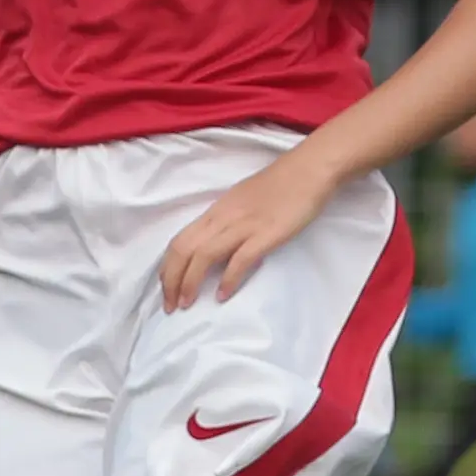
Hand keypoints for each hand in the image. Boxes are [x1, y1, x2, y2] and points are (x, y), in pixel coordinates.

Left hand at [155, 154, 340, 311]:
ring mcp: (243, 225)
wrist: (309, 169)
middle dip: (171, 280)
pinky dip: (228, 280)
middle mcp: (222, 217)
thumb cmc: (279, 186)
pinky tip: (222, 296)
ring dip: (190, 283)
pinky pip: (239, 260)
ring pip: (203, 255)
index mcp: (216, 210)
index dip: (167, 268)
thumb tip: (216, 248)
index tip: (166, 289)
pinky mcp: (266, 234)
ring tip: (186, 304)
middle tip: (169, 305)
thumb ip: (227, 223)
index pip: (179, 240)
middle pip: (184, 250)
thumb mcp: (241, 202)